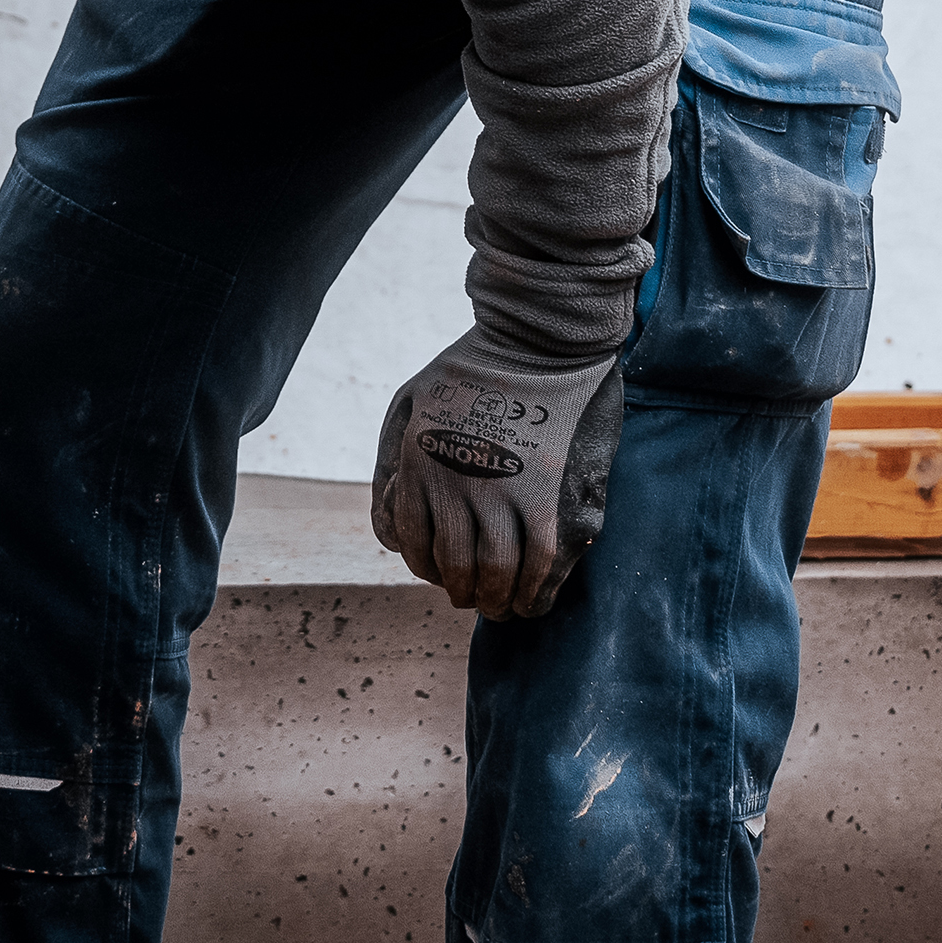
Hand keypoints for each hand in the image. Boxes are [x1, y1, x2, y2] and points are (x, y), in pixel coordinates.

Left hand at [372, 330, 626, 617]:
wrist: (539, 336)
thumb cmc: (471, 369)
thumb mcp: (407, 402)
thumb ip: (390, 459)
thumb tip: (389, 527)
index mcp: (417, 463)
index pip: (412, 544)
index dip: (428, 569)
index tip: (444, 575)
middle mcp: (455, 484)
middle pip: (454, 568)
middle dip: (463, 593)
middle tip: (475, 599)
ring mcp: (505, 493)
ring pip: (497, 574)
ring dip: (499, 601)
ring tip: (505, 606)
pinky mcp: (552, 497)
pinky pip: (541, 564)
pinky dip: (536, 592)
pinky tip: (535, 598)